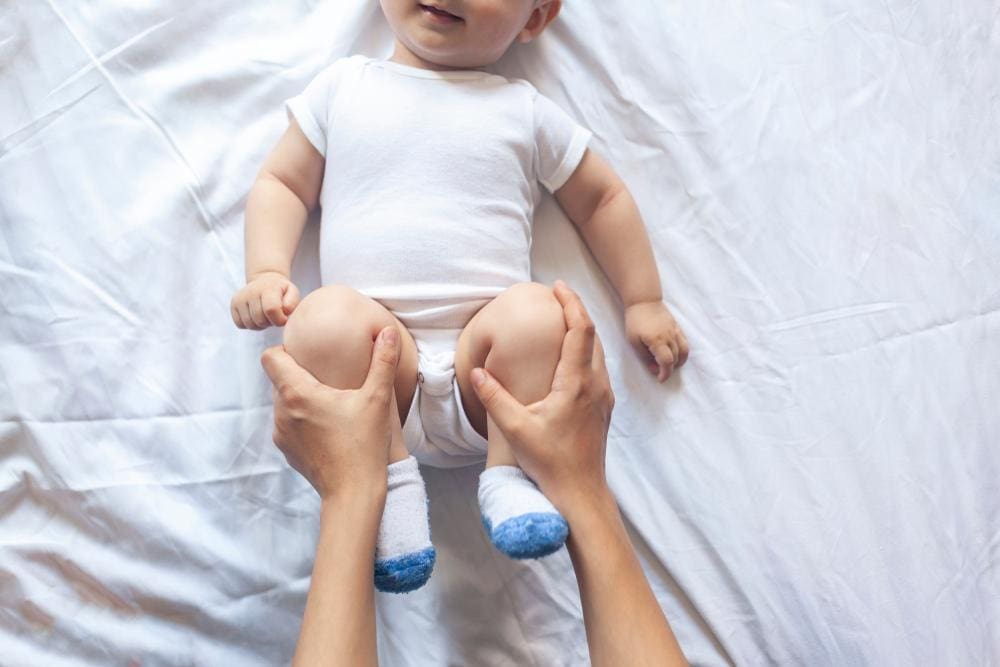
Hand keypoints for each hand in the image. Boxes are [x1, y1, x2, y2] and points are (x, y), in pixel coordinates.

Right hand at [231, 271, 301, 328]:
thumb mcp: (292, 292)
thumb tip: (285, 311)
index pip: (271, 309)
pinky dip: (250, 324)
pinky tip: (256, 316)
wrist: (264, 282)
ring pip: (250, 324)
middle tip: (274, 316)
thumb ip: (293, 302)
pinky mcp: (233, 304)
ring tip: (266, 316)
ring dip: (260, 325)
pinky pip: (240, 324)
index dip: (279, 319)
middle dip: (270, 322)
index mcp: (268, 288)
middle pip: (260, 320)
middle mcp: (251, 291)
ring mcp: (240, 298)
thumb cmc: (281, 291)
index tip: (283, 318)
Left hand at [260, 327, 400, 500]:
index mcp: (297, 393)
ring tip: (328, 403)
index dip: (284, 350)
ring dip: (300, 399)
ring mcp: (281, 433)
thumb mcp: (377, 399)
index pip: (270, 357)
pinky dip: (301, 420)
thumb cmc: (364, 444)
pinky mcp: (286, 451)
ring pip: (282, 403)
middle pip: (278, 380)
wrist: (353, 493)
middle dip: (298, 375)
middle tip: (326, 376)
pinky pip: (287, 424)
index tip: (305, 352)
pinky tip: (326, 427)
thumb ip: (382, 361)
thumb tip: (387, 331)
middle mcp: (281, 411)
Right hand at [470, 280, 614, 516]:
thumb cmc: (550, 463)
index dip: (571, 304)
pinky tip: (570, 357)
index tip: (558, 287)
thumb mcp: (515, 429)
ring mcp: (603, 397)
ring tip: (563, 320)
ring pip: (598, 352)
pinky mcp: (602, 408)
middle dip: (576, 311)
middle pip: (593, 335)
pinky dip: (585, 351)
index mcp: (576, 383)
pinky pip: (598, 368)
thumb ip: (494, 398)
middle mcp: (596, 385)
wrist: (581, 493)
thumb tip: (477, 372)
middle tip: (558, 296)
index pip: (580, 330)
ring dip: (582, 331)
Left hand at [624, 300, 688, 381]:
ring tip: (670, 365)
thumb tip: (654, 369)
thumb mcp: (633, 341)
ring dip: (679, 361)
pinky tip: (676, 354)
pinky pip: (685, 342)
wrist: (644, 301)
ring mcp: (675, 331)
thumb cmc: (635, 321)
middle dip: (670, 369)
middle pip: (676, 358)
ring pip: (684, 351)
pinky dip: (683, 351)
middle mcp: (669, 337)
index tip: (660, 379)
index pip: (667, 362)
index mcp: (657, 341)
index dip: (665, 373)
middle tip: (660, 372)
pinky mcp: (677, 327)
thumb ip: (644, 357)